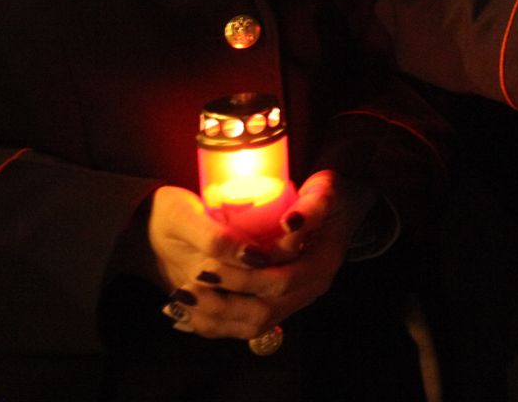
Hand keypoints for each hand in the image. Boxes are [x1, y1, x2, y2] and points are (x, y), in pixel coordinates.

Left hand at [148, 171, 374, 339]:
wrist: (338, 212)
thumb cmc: (328, 196)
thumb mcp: (325, 192)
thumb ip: (312, 207)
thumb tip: (290, 224)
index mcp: (321, 265)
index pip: (279, 281)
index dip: (242, 278)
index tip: (205, 266)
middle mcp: (310, 289)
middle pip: (263, 311)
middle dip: (221, 302)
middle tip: (186, 287)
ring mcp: (296, 301)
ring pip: (253, 325)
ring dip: (214, 318)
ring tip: (180, 302)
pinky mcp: (281, 304)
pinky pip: (247, 326)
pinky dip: (216, 324)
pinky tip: (186, 317)